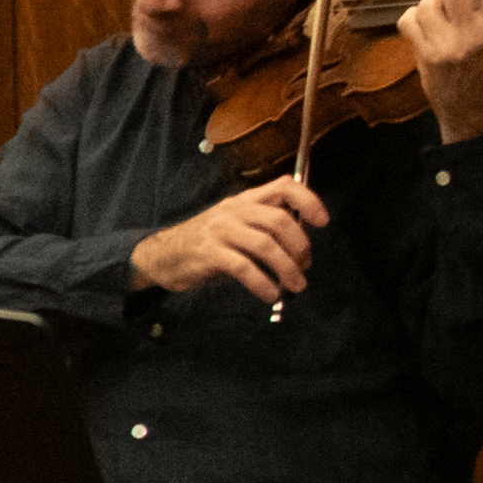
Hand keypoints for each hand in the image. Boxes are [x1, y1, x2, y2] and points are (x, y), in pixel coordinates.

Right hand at [137, 173, 332, 308]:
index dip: (308, 200)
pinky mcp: (208, 253)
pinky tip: (270, 295)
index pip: (283, 186)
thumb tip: (302, 250)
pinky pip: (244, 267)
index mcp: (244, 201)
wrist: (160, 256)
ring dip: (287, 269)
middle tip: (304, 268)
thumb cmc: (205, 244)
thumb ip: (264, 229)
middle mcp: (233, 210)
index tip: (323, 221)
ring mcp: (219, 230)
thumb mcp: (235, 227)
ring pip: (265, 245)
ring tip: (295, 286)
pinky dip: (263, 284)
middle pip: (279, 220)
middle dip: (300, 247)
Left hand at [402, 0, 482, 140]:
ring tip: (443, 16)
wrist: (477, 116)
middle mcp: (470, 34)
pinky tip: (426, 26)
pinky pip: (408, 20)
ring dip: (434, 5)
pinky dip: (414, 19)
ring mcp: (444, 44)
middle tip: (459, 2)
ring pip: (427, 2)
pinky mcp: (424, 54)